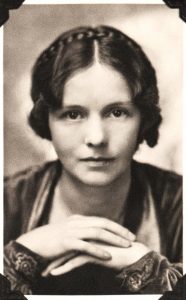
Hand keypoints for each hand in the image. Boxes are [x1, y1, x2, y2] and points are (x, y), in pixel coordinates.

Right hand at [17, 215, 134, 260]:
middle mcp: (77, 222)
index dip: (116, 226)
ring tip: (125, 246)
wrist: (33, 243)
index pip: (102, 220)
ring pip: (97, 233)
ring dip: (113, 239)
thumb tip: (91, 232)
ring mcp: (72, 231)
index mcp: (78, 219)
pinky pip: (86, 245)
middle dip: (119, 230)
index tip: (127, 233)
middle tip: (132, 238)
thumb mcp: (66, 230)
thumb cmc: (50, 239)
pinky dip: (98, 250)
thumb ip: (79, 229)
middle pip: (103, 223)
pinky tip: (107, 256)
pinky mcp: (66, 242)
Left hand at [45, 242, 149, 275]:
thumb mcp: (102, 246)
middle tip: (43, 264)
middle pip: (66, 244)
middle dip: (54, 255)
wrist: (133, 254)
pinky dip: (63, 268)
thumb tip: (82, 250)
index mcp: (89, 231)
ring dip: (55, 263)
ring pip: (68, 253)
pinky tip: (54, 274)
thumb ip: (92, 244)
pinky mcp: (94, 252)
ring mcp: (90, 242)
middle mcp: (88, 235)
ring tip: (45, 272)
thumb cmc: (119, 250)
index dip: (59, 248)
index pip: (70, 239)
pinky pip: (75, 261)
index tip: (50, 256)